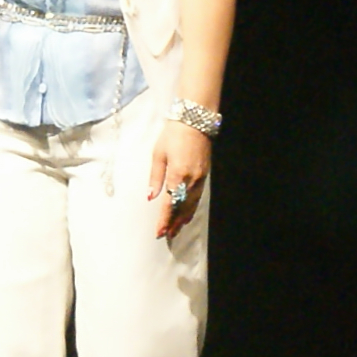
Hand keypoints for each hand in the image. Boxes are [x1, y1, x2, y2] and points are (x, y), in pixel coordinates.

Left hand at [148, 120, 211, 240]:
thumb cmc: (173, 135)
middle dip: (174, 223)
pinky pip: (198, 196)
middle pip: (182, 208)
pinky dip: (192, 208)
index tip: (159, 232)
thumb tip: (151, 197)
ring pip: (192, 204)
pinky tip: (187, 213)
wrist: (194, 122)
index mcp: (178, 175)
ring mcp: (200, 178)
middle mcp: (191, 179)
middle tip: (166, 235)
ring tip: (176, 229)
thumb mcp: (158, 154)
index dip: (164, 220)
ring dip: (183, 218)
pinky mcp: (204, 174)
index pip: (170, 204)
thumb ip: (155, 177)